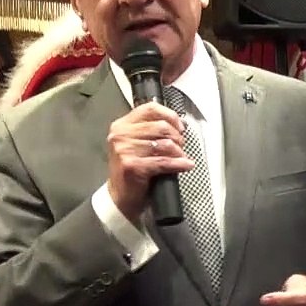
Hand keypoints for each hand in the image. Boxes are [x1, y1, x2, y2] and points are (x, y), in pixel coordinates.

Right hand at [107, 102, 192, 220]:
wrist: (121, 196)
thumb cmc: (132, 170)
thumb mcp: (137, 144)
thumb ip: (152, 130)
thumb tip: (180, 123)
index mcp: (122, 125)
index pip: (151, 109)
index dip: (170, 116)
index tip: (180, 126)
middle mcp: (120, 135)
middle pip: (161, 126)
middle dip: (177, 138)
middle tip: (180, 147)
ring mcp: (124, 150)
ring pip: (165, 144)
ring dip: (178, 153)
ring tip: (180, 158)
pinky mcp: (132, 166)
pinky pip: (164, 162)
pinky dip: (179, 164)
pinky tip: (185, 165)